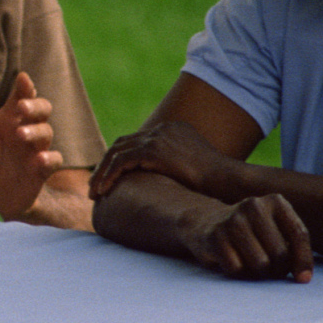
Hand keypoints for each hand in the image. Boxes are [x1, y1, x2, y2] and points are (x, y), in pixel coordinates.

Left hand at [0, 72, 64, 220]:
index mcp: (7, 122)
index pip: (20, 99)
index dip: (24, 88)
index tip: (22, 78)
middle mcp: (25, 131)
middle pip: (41, 109)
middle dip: (34, 105)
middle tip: (22, 106)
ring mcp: (36, 149)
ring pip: (46, 132)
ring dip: (36, 131)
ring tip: (21, 134)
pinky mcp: (43, 169)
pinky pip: (54, 159)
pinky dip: (50, 158)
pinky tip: (40, 159)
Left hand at [92, 121, 235, 200]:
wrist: (228, 180)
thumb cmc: (215, 183)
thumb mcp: (190, 169)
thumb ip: (172, 168)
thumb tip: (161, 183)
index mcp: (171, 130)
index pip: (136, 142)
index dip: (119, 160)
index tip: (109, 178)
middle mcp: (163, 129)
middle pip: (122, 144)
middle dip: (105, 166)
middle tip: (95, 186)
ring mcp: (158, 136)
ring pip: (117, 152)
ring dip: (102, 173)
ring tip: (94, 193)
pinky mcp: (154, 149)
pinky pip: (121, 162)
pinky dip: (109, 176)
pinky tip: (103, 192)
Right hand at [187, 194, 313, 281]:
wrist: (207, 222)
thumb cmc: (252, 232)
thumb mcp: (276, 228)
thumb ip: (294, 246)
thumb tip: (303, 277)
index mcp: (275, 202)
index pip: (298, 234)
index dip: (304, 260)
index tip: (303, 279)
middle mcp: (254, 206)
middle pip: (280, 254)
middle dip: (278, 269)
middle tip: (271, 270)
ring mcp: (232, 220)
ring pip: (260, 264)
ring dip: (259, 274)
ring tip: (254, 267)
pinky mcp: (215, 236)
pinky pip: (237, 269)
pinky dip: (239, 273)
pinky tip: (235, 263)